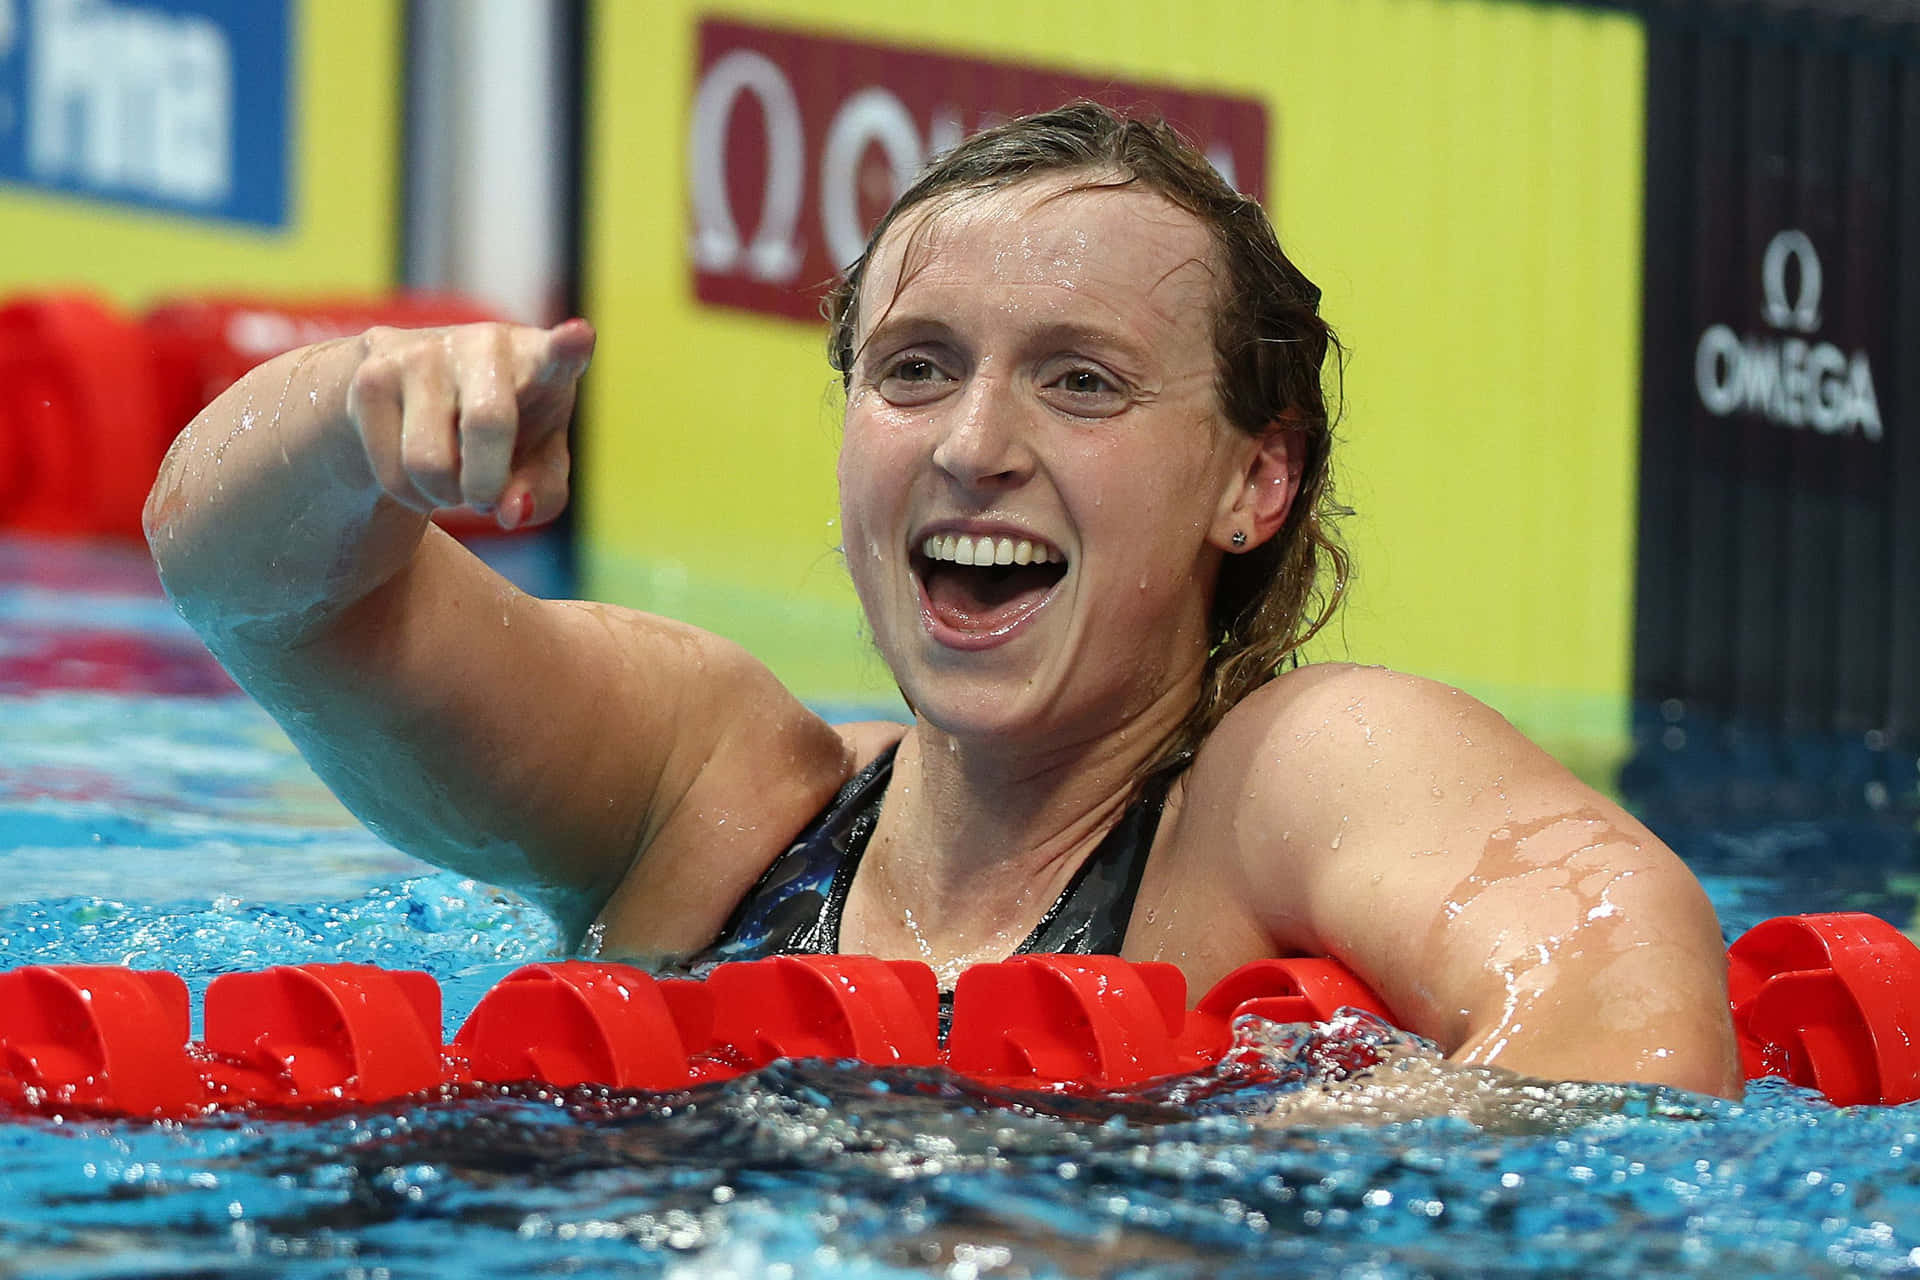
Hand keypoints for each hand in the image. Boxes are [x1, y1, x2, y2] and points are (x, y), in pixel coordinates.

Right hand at [345, 319, 595, 529]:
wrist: (414, 395)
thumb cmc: (503, 434)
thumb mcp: (537, 465)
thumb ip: (540, 494)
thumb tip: (509, 512)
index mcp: (539, 359)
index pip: (559, 351)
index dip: (567, 347)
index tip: (579, 337)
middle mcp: (484, 344)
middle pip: (486, 423)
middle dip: (486, 484)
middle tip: (484, 497)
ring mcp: (423, 352)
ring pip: (429, 462)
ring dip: (445, 496)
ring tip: (452, 479)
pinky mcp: (372, 376)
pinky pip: (393, 473)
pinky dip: (412, 495)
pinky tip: (419, 472)